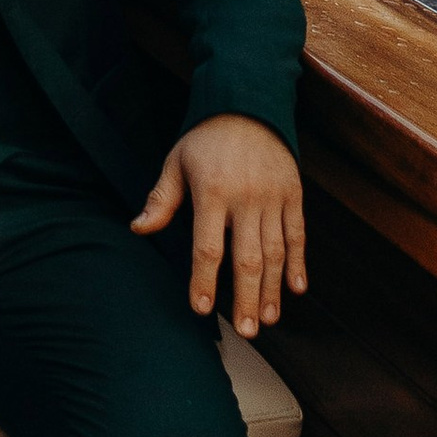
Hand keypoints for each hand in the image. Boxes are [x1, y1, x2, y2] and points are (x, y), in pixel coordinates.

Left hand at [131, 112, 306, 334]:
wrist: (248, 105)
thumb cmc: (205, 139)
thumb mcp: (176, 162)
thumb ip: (161, 199)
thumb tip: (137, 228)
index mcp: (211, 192)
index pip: (207, 246)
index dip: (204, 280)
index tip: (202, 308)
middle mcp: (245, 198)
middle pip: (247, 258)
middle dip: (247, 297)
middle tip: (248, 331)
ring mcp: (273, 197)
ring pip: (275, 252)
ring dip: (273, 289)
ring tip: (268, 319)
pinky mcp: (293, 194)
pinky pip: (298, 234)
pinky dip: (299, 263)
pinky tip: (296, 289)